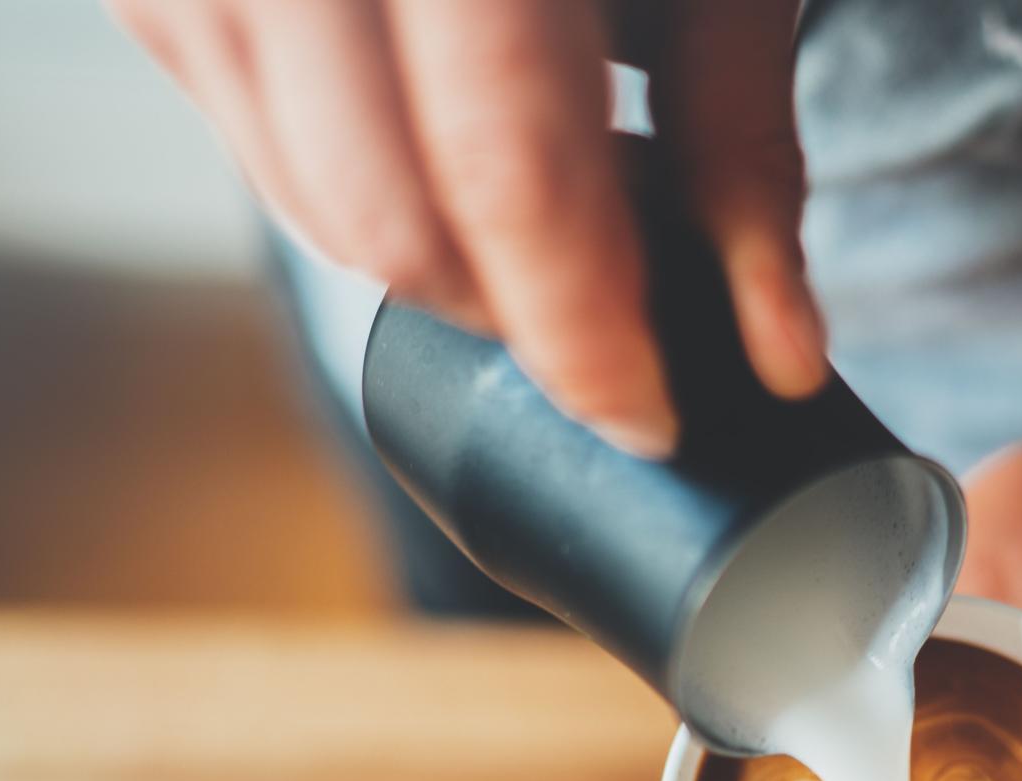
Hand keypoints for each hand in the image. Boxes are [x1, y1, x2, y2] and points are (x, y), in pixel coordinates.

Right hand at [109, 0, 825, 454]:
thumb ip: (746, 146)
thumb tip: (779, 349)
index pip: (510, 174)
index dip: (582, 331)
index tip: (644, 415)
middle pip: (386, 215)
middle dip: (508, 312)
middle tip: (607, 313)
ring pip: (300, 197)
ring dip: (430, 254)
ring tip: (538, 195)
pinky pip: (242, 129)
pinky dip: (346, 175)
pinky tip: (437, 124)